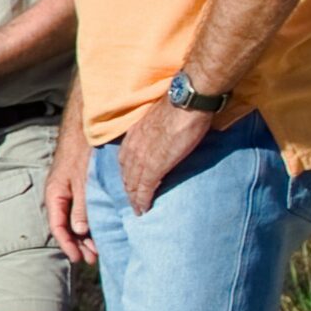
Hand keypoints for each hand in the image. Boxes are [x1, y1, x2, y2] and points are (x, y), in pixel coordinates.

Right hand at [45, 127, 95, 265]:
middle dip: (78, 244)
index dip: (68, 244)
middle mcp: (60, 195)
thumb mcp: (82, 181)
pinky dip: (90, 221)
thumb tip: (80, 232)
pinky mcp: (81, 186)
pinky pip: (82, 209)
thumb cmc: (83, 151)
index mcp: (55, 194)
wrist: (88, 126)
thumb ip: (81, 206)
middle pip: (66, 226)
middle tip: (93, 258)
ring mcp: (70, 190)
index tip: (79, 258)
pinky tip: (101, 228)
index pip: (58, 226)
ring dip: (86, 235)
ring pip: (75, 218)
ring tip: (98, 249)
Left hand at [118, 99, 208, 214]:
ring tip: (138, 209)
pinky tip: (143, 209)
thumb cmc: (178, 104)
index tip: (129, 186)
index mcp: (134, 135)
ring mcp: (142, 157)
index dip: (127, 175)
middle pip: (126, 174)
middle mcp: (133, 147)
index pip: (124, 161)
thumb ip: (156, 131)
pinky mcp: (154, 166)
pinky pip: (145, 188)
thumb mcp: (159, 119)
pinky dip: (142, 200)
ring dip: (134, 198)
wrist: (185, 101)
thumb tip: (165, 136)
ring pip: (133, 183)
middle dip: (128, 190)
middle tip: (132, 203)